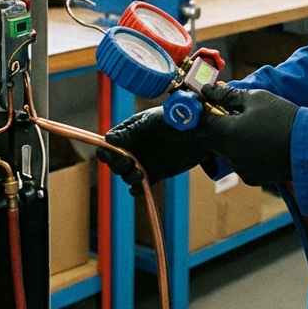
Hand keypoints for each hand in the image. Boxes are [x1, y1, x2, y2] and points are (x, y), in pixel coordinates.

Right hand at [96, 107, 214, 195]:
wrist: (201, 132)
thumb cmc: (175, 119)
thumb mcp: (150, 122)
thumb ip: (130, 131)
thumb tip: (108, 139)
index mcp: (131, 132)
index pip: (111, 143)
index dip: (106, 150)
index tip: (107, 154)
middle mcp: (136, 147)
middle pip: (116, 161)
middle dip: (117, 164)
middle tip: (127, 163)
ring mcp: (145, 161)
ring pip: (127, 174)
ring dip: (128, 176)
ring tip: (138, 173)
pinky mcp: (156, 174)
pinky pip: (140, 186)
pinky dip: (137, 189)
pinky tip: (140, 185)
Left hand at [198, 84, 298, 185]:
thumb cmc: (282, 117)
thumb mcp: (255, 99)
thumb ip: (228, 96)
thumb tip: (209, 91)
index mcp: (226, 133)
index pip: (200, 122)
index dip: (201, 110)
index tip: (207, 100)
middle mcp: (229, 155)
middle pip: (208, 138)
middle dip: (213, 124)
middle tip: (226, 110)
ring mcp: (240, 168)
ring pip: (223, 151)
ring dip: (227, 138)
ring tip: (247, 125)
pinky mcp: (252, 177)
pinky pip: (238, 161)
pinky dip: (241, 151)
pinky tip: (258, 141)